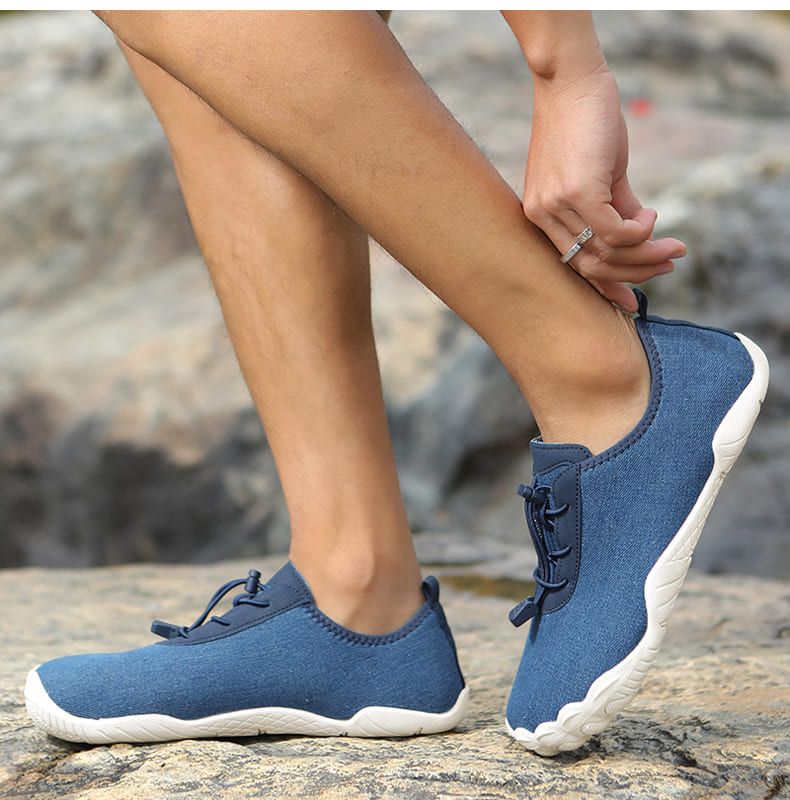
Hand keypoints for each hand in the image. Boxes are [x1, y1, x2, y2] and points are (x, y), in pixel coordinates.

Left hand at [523, 64, 685, 310]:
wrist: (572, 84)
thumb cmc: (585, 127)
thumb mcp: (601, 177)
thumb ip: (618, 210)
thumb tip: (642, 239)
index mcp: (541, 218)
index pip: (573, 267)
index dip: (605, 287)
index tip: (633, 302)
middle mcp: (542, 217)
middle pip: (590, 267)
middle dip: (634, 274)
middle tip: (669, 264)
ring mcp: (556, 206)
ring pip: (605, 253)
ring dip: (646, 256)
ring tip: (673, 248)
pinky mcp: (576, 192)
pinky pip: (614, 232)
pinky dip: (640, 233)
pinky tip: (653, 218)